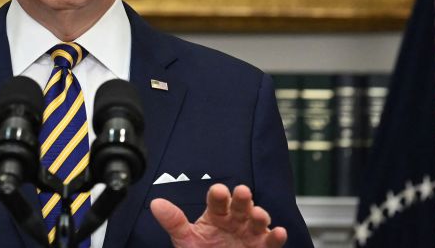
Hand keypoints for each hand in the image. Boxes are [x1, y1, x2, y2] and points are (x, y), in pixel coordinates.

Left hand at [150, 184, 286, 247]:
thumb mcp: (185, 240)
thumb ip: (173, 222)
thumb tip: (156, 204)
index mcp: (216, 214)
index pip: (217, 200)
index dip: (219, 195)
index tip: (219, 191)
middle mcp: (235, 220)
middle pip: (240, 205)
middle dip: (242, 198)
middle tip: (242, 192)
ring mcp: (250, 233)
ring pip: (258, 220)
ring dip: (260, 215)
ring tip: (259, 214)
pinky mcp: (262, 247)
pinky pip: (272, 242)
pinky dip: (277, 237)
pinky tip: (279, 232)